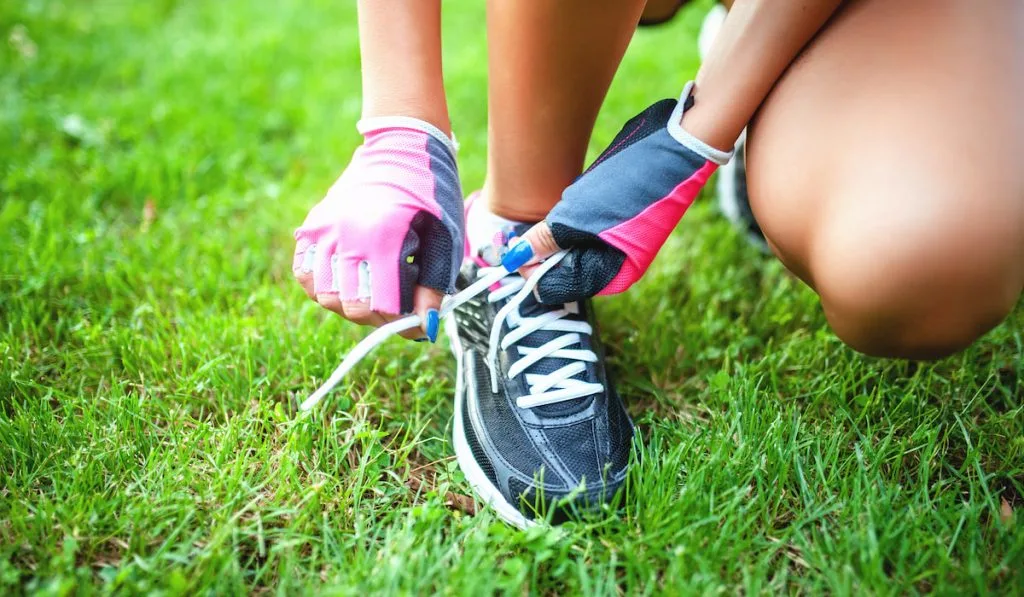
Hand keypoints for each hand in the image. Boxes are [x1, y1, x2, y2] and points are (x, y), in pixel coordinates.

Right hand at [293, 117, 462, 340]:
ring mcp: (324, 229)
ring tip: (374, 293)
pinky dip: (322, 285)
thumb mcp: (444, 239)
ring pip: (324, 295)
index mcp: (382, 238)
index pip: (380, 304)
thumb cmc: (431, 194)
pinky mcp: (312, 225)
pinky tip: (347, 281)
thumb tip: (424, 326)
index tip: (417, 323)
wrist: (402, 146)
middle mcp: (346, 234)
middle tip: (397, 308)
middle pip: (351, 305)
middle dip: (377, 316)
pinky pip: (305, 272)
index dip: (401, 322)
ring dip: (350, 304)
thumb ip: (434, 286)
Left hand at [505, 82, 731, 303]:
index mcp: (610, 276)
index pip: (556, 288)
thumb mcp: (580, 216)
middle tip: (512, 231)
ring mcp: (615, 241)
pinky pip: (579, 227)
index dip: (529, 271)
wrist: (675, 145)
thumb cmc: (631, 187)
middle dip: (536, 252)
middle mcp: (613, 265)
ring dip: (550, 233)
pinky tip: (564, 201)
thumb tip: (512, 260)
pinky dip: (565, 218)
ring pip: (567, 247)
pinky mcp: (614, 217)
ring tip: (540, 215)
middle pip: (560, 269)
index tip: (508, 249)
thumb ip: (545, 241)